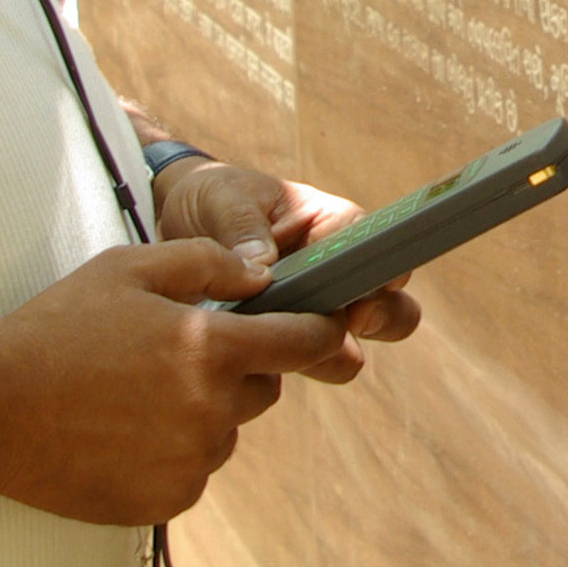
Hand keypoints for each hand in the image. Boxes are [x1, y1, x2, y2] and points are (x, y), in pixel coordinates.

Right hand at [0, 238, 347, 524]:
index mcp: (209, 348)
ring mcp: (190, 463)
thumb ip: (206, 262)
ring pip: (224, 429)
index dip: (322, 332)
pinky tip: (121, 429)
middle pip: (264, 388)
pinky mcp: (167, 501)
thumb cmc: (58, 328)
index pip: (303, 343)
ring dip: (201, 410)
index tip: (329, 328)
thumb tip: (261, 275)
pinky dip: (171, 450)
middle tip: (176, 351)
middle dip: (239, 367)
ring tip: (133, 391)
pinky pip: (192, 469)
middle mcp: (211, 412)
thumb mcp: (127, 268)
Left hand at [154, 158, 421, 378]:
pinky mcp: (289, 345)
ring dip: (326, 352)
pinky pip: (310, 367)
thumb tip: (261, 269)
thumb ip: (242, 226)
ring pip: (353, 349)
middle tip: (338, 320)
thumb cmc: (212, 201)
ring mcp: (315, 315)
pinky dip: (290, 366)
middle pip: (392, 308)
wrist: (175, 227)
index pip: (374, 246)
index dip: (377, 269)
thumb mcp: (222, 200)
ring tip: (278, 340)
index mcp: (330, 225)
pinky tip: (252, 355)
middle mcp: (336, 274)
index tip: (360, 290)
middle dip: (377, 319)